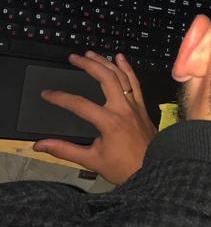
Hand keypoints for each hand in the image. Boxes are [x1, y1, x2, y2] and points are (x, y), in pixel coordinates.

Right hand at [33, 51, 156, 183]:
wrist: (153, 172)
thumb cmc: (124, 169)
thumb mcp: (91, 161)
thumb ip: (64, 150)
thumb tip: (40, 145)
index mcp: (110, 122)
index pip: (79, 104)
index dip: (60, 97)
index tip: (47, 94)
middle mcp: (123, 109)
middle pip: (105, 78)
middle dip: (88, 65)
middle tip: (74, 57)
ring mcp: (135, 106)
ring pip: (121, 76)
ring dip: (105, 62)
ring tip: (91, 53)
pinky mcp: (142, 108)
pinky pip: (135, 83)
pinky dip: (127, 69)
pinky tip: (119, 58)